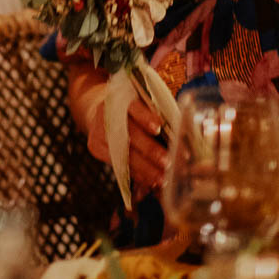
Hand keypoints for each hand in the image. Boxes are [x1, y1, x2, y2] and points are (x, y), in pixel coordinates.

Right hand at [66, 55, 166, 195]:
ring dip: (145, 168)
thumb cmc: (133, 109)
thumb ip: (158, 116)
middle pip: (128, 133)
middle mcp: (106, 113)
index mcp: (121, 97)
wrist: (99, 111)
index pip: (133, 106)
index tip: (158, 128)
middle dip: (150, 150)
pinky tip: (149, 180)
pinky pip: (117, 164)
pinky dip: (135, 174)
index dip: (145, 117)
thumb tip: (183, 136)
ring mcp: (98, 130)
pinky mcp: (94, 147)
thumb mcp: (142, 104)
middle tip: (168, 163)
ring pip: (123, 153)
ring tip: (163, 178)